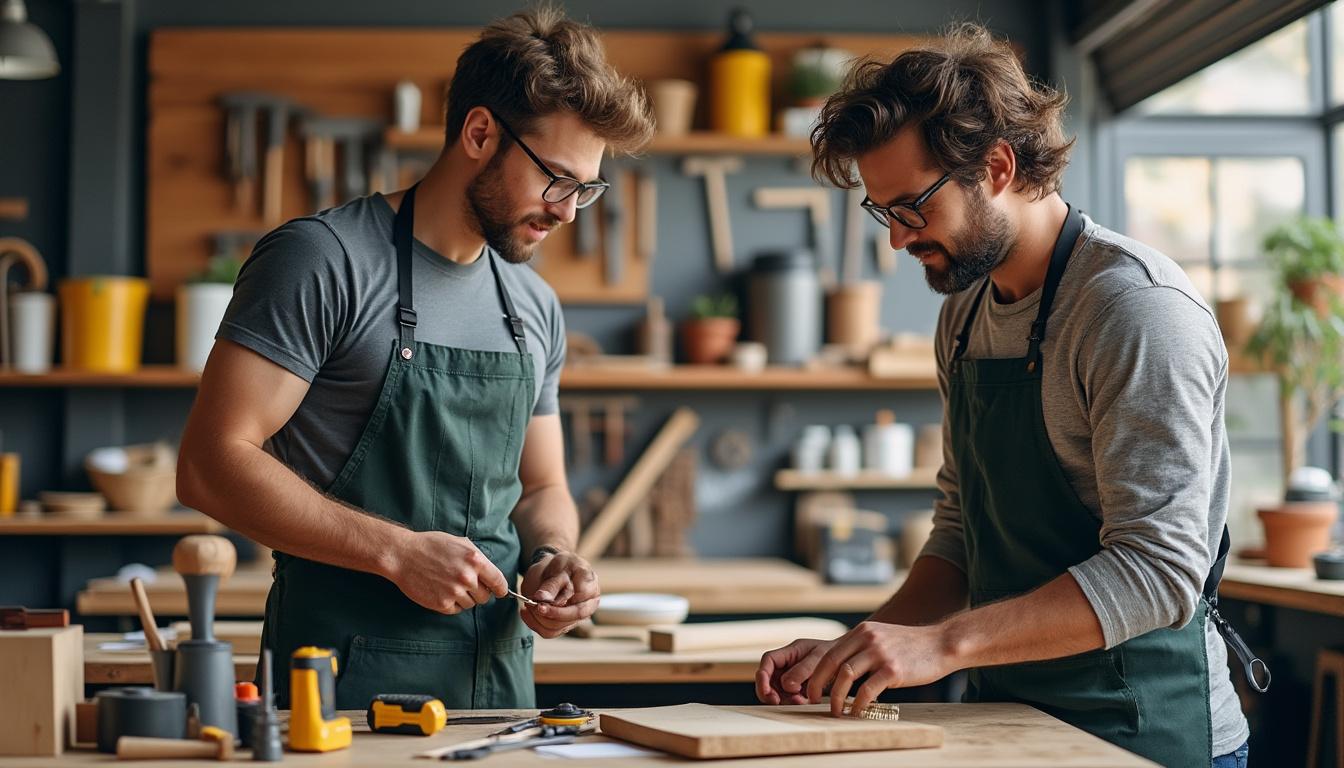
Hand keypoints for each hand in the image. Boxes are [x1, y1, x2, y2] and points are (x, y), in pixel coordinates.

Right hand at [386, 530, 507, 614]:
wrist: (403, 555)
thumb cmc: (432, 546)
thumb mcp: (460, 543)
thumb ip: (478, 558)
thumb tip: (492, 573)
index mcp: (475, 560)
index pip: (499, 582)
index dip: (501, 589)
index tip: (499, 591)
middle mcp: (467, 577)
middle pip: (485, 597)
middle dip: (479, 592)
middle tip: (466, 584)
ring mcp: (454, 592)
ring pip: (471, 604)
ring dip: (464, 598)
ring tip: (450, 584)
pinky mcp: (442, 603)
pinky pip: (456, 609)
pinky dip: (452, 604)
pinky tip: (442, 591)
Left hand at [518, 550, 598, 637]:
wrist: (557, 568)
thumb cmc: (562, 564)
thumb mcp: (558, 566)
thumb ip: (552, 584)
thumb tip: (542, 598)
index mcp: (592, 588)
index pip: (579, 606)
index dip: (558, 609)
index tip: (538, 600)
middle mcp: (588, 606)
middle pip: (569, 619)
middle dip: (547, 613)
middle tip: (530, 603)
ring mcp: (575, 618)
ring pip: (556, 628)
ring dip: (537, 618)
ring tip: (527, 603)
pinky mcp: (563, 625)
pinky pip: (548, 632)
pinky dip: (533, 623)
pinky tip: (525, 612)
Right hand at [755, 638, 835, 704]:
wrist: (847, 661)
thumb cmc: (834, 653)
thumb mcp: (819, 658)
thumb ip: (802, 670)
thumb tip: (787, 685)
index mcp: (789, 652)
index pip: (768, 660)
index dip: (762, 675)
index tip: (766, 690)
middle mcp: (786, 665)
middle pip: (767, 679)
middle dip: (769, 692)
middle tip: (777, 702)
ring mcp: (791, 677)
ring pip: (777, 691)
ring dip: (783, 699)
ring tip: (799, 701)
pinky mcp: (798, 689)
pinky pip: (789, 698)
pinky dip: (794, 702)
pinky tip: (804, 702)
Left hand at [804, 621, 953, 716]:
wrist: (941, 643)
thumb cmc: (910, 646)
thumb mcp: (882, 637)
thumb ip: (862, 647)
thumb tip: (841, 670)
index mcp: (862, 631)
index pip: (829, 653)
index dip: (816, 674)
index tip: (811, 689)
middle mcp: (868, 638)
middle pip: (832, 663)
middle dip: (818, 685)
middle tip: (814, 702)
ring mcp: (880, 653)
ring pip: (846, 676)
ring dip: (836, 697)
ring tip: (836, 711)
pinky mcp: (893, 669)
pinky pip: (867, 690)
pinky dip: (858, 704)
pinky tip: (857, 712)